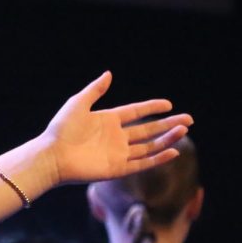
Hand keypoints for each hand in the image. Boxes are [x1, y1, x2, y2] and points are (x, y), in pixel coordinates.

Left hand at [41, 71, 191, 185]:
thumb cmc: (61, 129)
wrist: (52, 155)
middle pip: (148, 129)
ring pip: (149, 146)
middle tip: (189, 119)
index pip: (136, 112)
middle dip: (168, 124)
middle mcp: (115, 137)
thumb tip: (109, 73)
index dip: (152, 108)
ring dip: (167, 139)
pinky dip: (158, 158)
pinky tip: (173, 150)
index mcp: (107, 121)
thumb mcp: (78, 103)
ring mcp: (118, 154)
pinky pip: (142, 163)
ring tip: (184, 130)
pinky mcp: (117, 169)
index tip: (169, 104)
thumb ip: (95, 90)